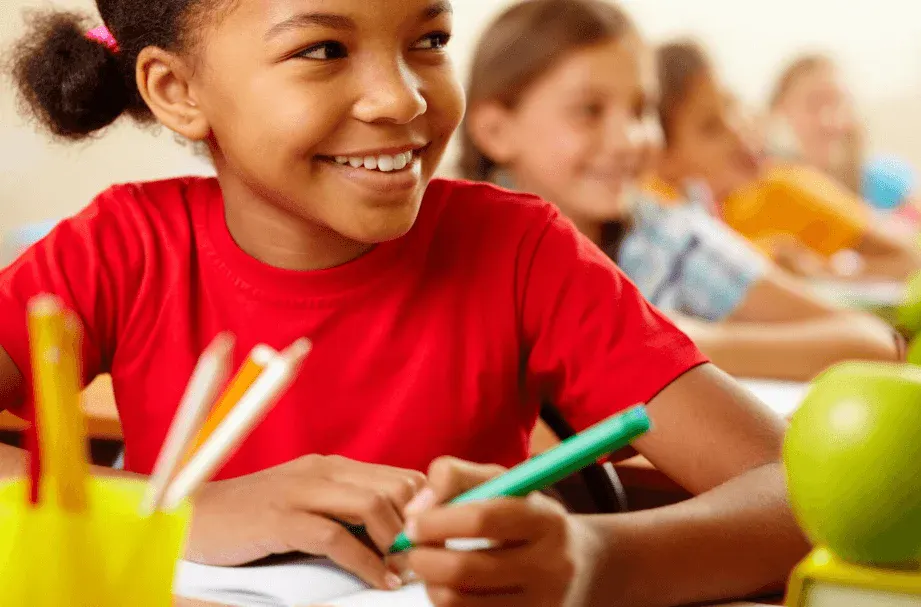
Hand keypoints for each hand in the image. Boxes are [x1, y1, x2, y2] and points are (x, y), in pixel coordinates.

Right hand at [186, 454, 426, 589]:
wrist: (191, 518)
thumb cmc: (254, 519)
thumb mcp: (307, 507)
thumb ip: (345, 512)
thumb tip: (396, 538)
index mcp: (333, 466)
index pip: (400, 477)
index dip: (428, 507)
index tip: (440, 539)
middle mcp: (323, 470)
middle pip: (394, 488)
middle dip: (421, 525)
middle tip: (430, 559)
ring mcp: (301, 491)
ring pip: (372, 507)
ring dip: (398, 544)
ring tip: (410, 571)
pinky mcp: (280, 518)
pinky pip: (337, 538)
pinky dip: (367, 563)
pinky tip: (382, 581)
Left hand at [401, 457, 601, 606]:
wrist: (580, 565)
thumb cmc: (527, 515)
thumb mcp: (502, 482)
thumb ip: (455, 476)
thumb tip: (415, 510)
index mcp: (547, 519)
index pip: (483, 519)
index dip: (437, 521)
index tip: (412, 523)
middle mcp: (552, 565)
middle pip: (466, 569)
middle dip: (424, 559)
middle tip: (411, 550)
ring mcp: (543, 605)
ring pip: (460, 602)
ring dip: (431, 584)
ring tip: (429, 568)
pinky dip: (448, 603)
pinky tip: (450, 588)